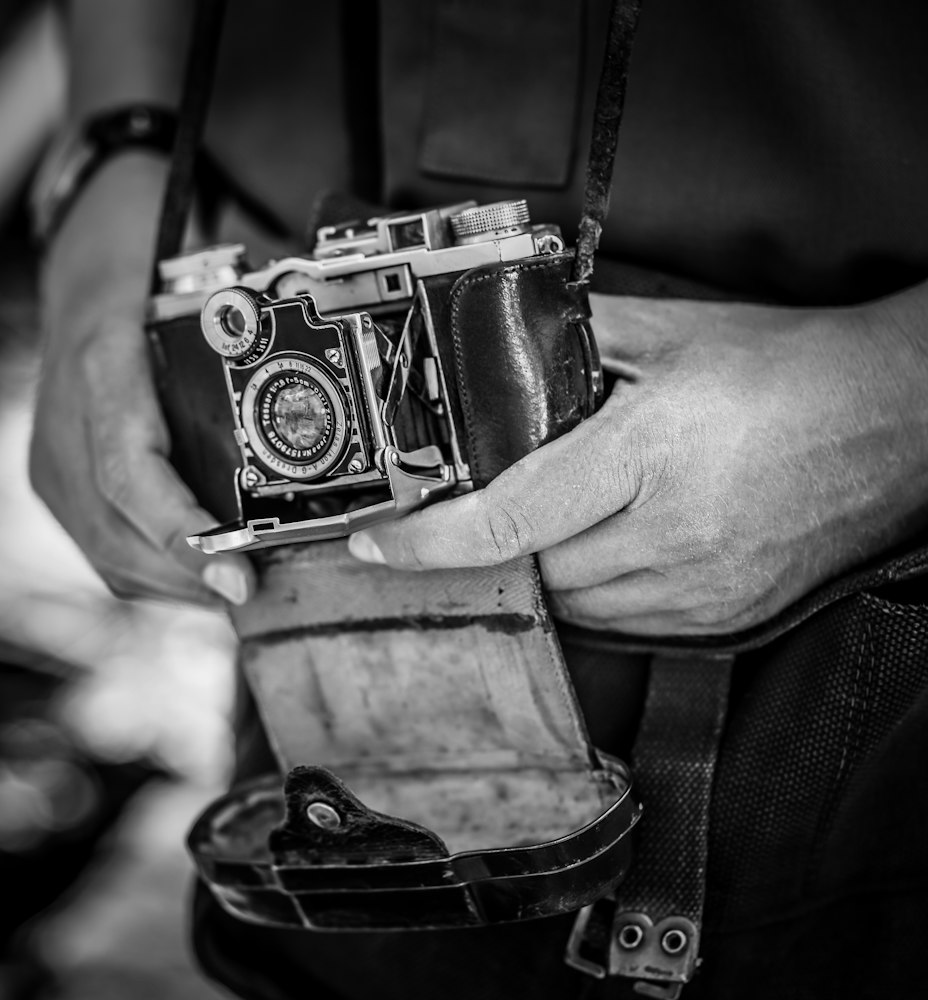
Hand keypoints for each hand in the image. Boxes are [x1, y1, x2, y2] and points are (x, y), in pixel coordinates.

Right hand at [30, 153, 254, 605]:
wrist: (84, 267)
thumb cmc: (147, 273)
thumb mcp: (199, 292)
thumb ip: (246, 347)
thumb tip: (316, 417)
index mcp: (103, 370)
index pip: (131, 475)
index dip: (183, 535)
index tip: (238, 577)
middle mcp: (65, 424)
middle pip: (119, 534)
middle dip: (193, 575)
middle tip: (258, 589)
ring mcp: (53, 458)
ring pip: (109, 551)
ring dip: (178, 582)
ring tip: (238, 587)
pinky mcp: (55, 480)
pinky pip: (101, 545)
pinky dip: (154, 569)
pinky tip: (198, 571)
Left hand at [348, 288, 927, 634]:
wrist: (895, 422)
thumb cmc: (788, 373)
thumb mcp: (672, 337)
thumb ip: (573, 342)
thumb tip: (499, 346)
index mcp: (646, 454)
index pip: (507, 519)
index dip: (428, 541)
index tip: (378, 541)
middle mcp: (669, 538)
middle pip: (531, 574)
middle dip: (485, 553)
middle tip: (463, 519)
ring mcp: (697, 590)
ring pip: (572, 610)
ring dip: (538, 575)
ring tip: (541, 527)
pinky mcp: (719, 619)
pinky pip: (619, 624)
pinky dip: (589, 595)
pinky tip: (597, 551)